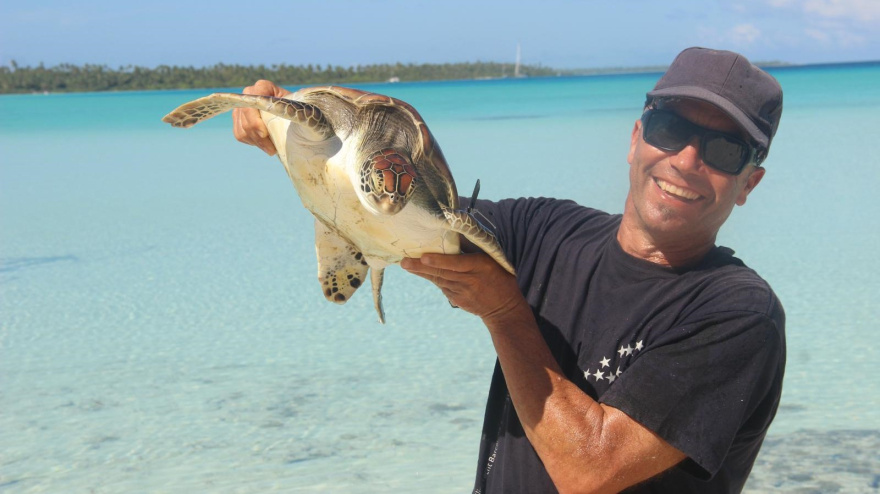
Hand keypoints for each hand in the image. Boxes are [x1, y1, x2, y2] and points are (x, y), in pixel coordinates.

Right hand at [232, 80, 291, 155]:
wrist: (291, 118)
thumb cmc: (295, 112)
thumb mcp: (295, 108)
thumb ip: (290, 109)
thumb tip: (289, 114)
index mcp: (263, 87)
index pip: (254, 100)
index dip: (256, 118)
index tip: (264, 133)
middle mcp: (249, 94)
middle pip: (246, 116)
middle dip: (257, 135)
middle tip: (271, 149)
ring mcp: (241, 106)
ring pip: (242, 127)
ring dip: (257, 142)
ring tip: (271, 149)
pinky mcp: (238, 120)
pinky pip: (239, 134)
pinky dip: (251, 142)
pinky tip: (263, 145)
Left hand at [400, 253, 525, 323]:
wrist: (503, 308)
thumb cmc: (499, 276)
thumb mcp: (492, 259)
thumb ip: (473, 247)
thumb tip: (455, 232)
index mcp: (480, 267)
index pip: (457, 264)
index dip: (439, 261)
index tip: (424, 258)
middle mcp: (469, 280)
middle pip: (442, 273)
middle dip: (421, 267)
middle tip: (404, 261)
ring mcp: (462, 293)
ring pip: (438, 280)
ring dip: (421, 272)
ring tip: (405, 264)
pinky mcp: (457, 300)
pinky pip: (442, 287)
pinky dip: (431, 278)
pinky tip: (419, 271)